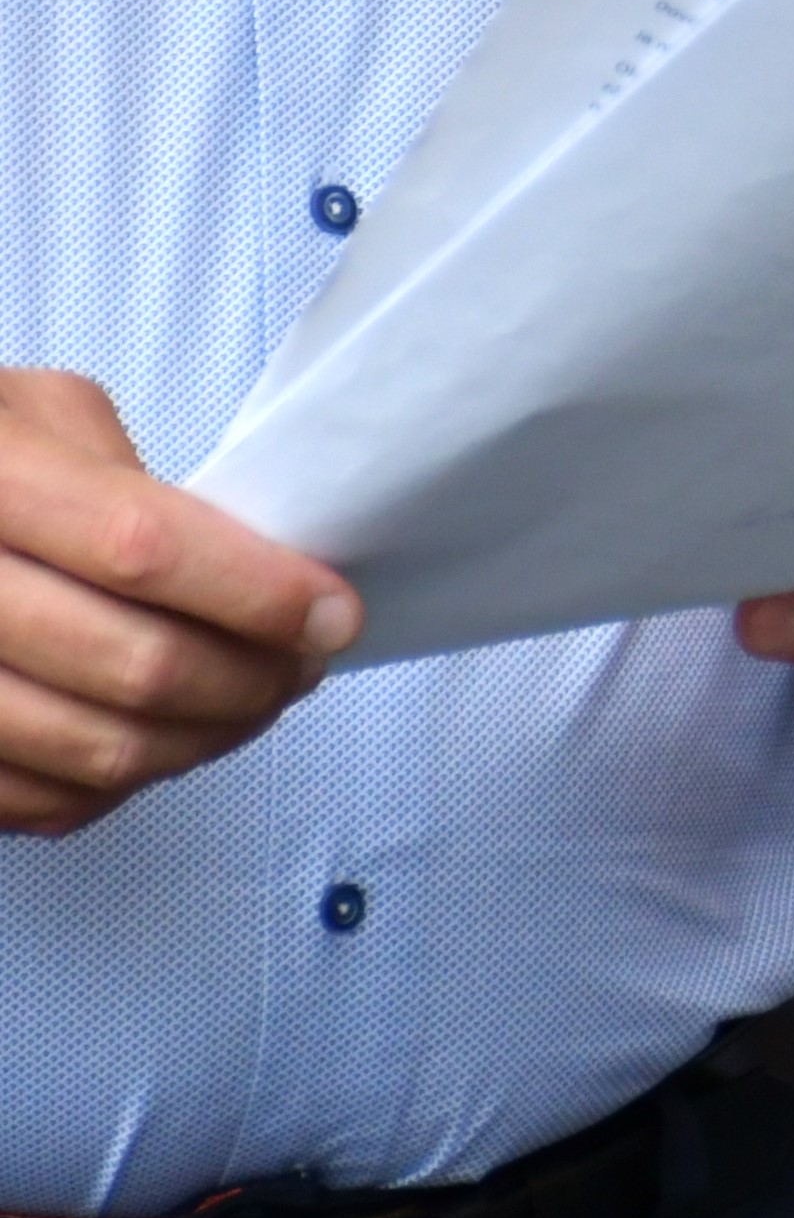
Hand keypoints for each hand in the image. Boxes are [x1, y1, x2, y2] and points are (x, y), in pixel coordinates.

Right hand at [0, 368, 360, 833]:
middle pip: (132, 665)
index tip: (334, 614)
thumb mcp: (36, 416)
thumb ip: (133, 482)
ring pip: (93, 751)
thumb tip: (248, 566)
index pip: (143, 550)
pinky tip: (158, 743)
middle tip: (302, 667)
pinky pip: (35, 802)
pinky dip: (116, 788)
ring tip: (250, 707)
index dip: (257, 592)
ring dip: (201, 743)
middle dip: (249, 681)